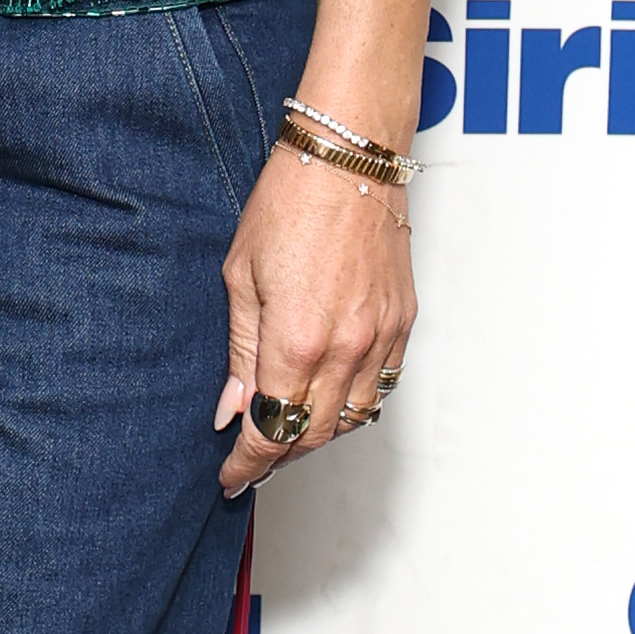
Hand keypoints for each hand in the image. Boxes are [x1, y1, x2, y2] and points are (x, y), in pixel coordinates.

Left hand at [216, 143, 412, 499]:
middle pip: (313, 434)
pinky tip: (331, 396)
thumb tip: (231, 408)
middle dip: (280, 455)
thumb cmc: (291, 202)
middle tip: (254, 460)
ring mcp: (380, 337)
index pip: (270, 429)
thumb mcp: (240, 277)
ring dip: (319, 434)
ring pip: (354, 418)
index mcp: (295, 341)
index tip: (233, 477)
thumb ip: (239, 352)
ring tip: (289, 430)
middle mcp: (345, 348)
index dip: (248, 463)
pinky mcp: (402, 321)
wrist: (349, 157)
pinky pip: (383, 385)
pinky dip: (355, 403)